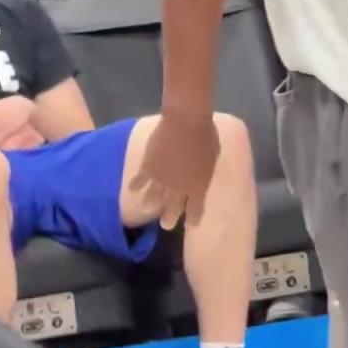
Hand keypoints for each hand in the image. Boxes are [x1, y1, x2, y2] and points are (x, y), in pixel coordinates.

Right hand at [130, 113, 220, 229]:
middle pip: (173, 208)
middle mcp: (178, 189)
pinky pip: (140, 181)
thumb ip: (206, 166)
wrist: (185, 122)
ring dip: (151, 204)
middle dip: (170, 217)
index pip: (196, 209)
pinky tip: (133, 190)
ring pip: (154, 198)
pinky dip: (136, 185)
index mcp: (198, 186)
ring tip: (147, 208)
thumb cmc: (206, 135)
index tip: (191, 224)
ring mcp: (161, 180)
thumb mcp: (214, 155)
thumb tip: (201, 167)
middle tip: (166, 225)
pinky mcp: (147, 168)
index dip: (193, 217)